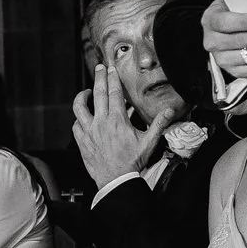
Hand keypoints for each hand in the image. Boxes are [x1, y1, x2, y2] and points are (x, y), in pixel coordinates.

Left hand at [73, 62, 170, 191]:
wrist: (116, 180)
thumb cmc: (132, 162)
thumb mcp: (148, 142)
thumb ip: (159, 124)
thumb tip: (170, 110)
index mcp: (117, 120)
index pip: (114, 93)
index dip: (112, 78)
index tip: (111, 69)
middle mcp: (100, 122)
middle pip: (97, 94)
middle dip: (99, 78)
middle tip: (99, 68)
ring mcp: (89, 131)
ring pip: (80, 107)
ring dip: (82, 96)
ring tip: (85, 92)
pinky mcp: (82, 141)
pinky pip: (76, 125)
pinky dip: (79, 119)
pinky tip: (83, 118)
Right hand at [203, 4, 246, 81]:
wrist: (224, 33)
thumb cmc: (233, 13)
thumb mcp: (233, 4)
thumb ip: (246, 5)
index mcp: (211, 22)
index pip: (226, 23)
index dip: (246, 22)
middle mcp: (213, 43)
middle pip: (244, 41)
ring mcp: (224, 60)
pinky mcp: (236, 72)